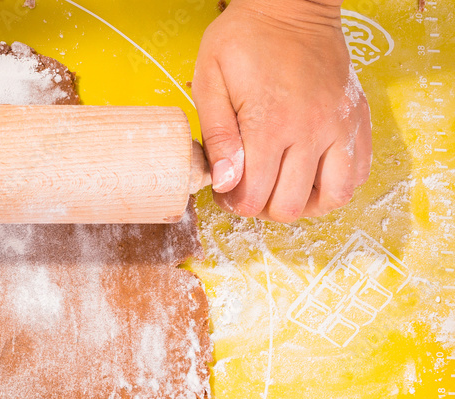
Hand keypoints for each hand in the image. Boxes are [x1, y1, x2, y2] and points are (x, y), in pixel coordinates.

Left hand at [192, 0, 371, 221]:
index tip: (226, 190)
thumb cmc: (245, 38)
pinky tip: (311, 175)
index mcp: (270, 123)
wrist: (292, 4)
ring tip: (282, 188)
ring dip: (304, 204)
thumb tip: (224, 181)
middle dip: (264, 208)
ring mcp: (339, 127)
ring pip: (332, 198)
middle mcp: (310, 130)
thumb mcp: (211, 79)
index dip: (234, 204)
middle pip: (290, 206)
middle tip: (250, 189)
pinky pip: (358, 174)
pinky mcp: (357, 120)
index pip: (254, 196)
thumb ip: (217, 135)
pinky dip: (336, 186)